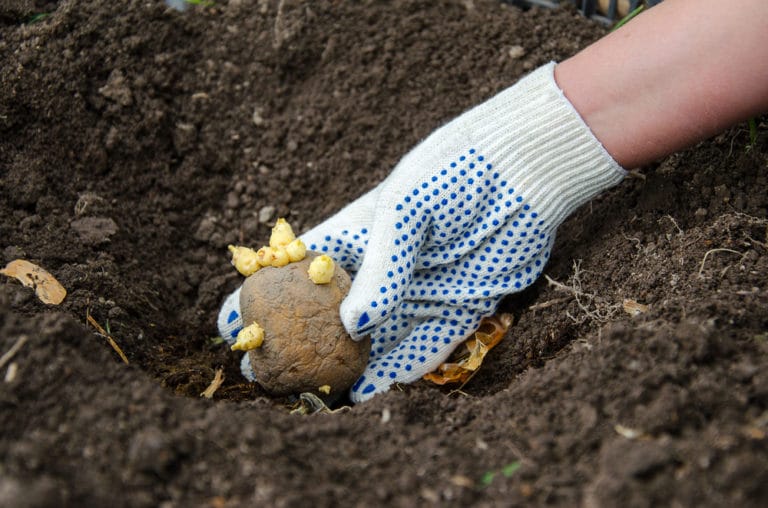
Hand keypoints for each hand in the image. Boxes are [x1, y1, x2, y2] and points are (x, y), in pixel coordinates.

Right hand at [218, 63, 624, 401]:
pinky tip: (369, 393)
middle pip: (329, 318)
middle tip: (271, 378)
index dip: (261, 297)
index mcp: (355, 238)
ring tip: (315, 398)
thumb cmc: (452, 174)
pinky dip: (397, 372)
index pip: (296, 273)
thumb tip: (354, 325)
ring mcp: (417, 293)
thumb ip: (380, 267)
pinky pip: (423, 349)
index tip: (232, 325)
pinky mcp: (456, 309)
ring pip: (373, 342)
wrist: (521, 171)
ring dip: (345, 370)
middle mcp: (381, 272)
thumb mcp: (405, 210)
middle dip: (299, 347)